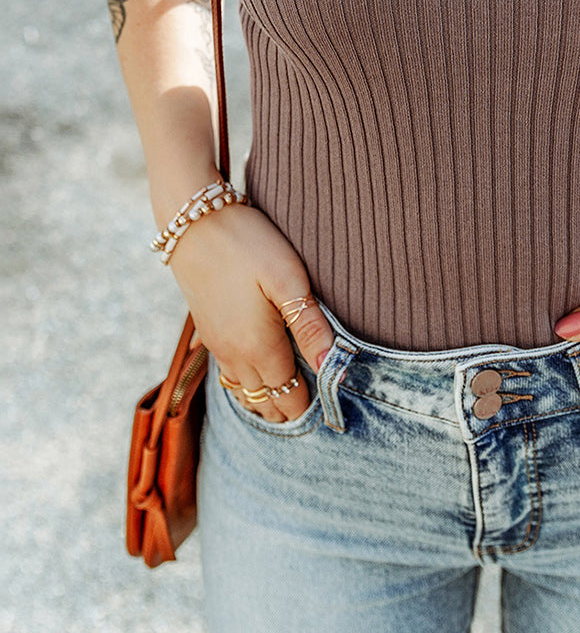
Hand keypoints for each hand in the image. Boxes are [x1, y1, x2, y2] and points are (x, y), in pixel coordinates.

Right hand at [168, 202, 334, 423]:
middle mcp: (233, 355)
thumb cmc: (248, 244)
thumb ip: (309, 326)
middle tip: (313, 410)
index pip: (288, 397)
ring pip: (242, 390)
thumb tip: (332, 368)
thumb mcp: (288, 279)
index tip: (330, 411)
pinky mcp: (206, 329)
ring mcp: (216, 344)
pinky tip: (255, 374)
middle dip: (287, 409)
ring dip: (265, 399)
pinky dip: (244, 383)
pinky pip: (226, 373)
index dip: (308, 407)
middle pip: (264, 401)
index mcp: (257, 347)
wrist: (194, 221)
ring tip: (288, 400)